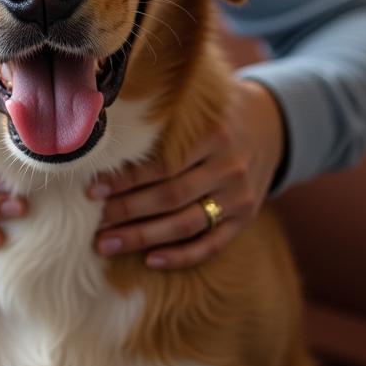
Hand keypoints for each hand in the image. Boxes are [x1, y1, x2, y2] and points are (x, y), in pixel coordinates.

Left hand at [88, 79, 284, 268]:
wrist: (271, 125)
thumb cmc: (214, 112)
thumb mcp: (197, 103)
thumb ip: (163, 113)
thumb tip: (103, 125)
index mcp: (213, 133)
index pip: (162, 164)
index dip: (126, 179)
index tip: (93, 189)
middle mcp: (229, 167)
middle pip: (170, 197)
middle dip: (127, 212)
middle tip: (95, 223)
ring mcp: (240, 197)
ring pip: (186, 224)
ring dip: (143, 238)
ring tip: (106, 244)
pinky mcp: (245, 219)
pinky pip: (212, 245)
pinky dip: (181, 256)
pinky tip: (150, 261)